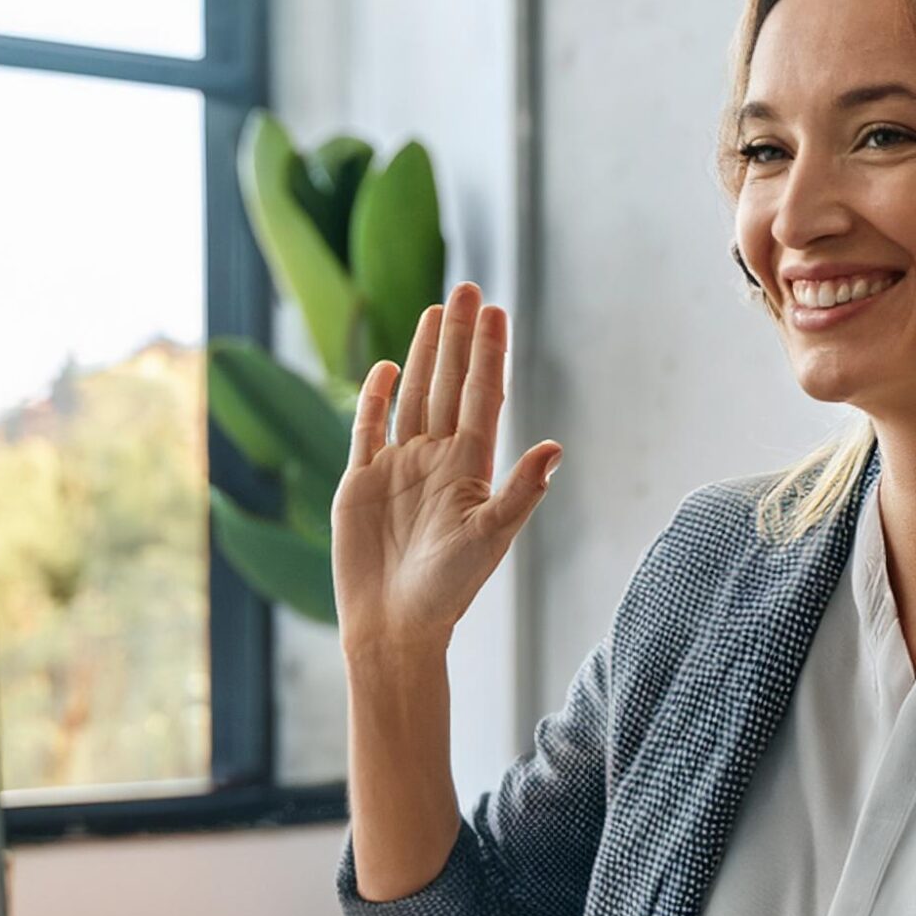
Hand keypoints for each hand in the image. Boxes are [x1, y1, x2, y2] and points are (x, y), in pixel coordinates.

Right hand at [332, 282, 561, 653]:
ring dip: (423, 354)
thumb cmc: (448, 590)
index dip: (488, 352)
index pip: (481, 395)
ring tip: (436, 312)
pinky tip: (385, 368)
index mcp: (470, 467)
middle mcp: (437, 459)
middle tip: (467, 289)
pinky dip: (376, 397)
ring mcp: (399, 467)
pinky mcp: (361, 481)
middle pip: (449, 383)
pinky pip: (369, 428)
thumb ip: (520, 492)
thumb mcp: (489, 538)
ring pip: (414, 396)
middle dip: (459, 337)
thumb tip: (554, 448)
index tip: (495, 310)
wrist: (395, 626)